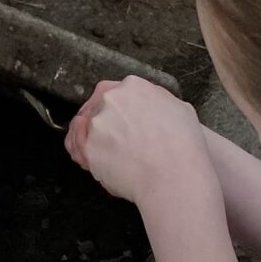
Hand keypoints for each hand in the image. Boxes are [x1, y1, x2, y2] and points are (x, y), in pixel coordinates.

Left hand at [67, 77, 215, 209]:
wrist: (174, 175)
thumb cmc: (183, 148)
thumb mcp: (179, 109)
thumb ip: (156, 101)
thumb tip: (149, 105)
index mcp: (133, 86)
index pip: (111, 92)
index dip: (112, 110)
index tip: (115, 121)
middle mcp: (111, 100)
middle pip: (95, 108)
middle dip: (101, 124)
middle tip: (112, 141)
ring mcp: (97, 123)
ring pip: (83, 128)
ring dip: (91, 140)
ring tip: (107, 156)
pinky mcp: (88, 148)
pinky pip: (77, 149)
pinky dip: (82, 155)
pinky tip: (95, 162)